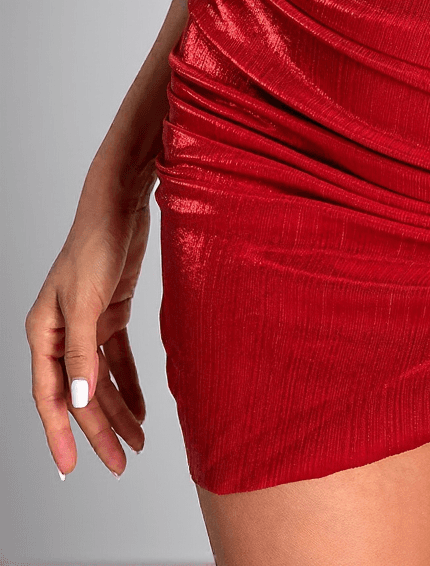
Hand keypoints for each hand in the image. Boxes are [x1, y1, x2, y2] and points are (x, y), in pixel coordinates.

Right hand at [25, 197, 150, 477]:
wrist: (120, 204)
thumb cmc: (96, 244)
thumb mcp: (87, 300)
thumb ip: (82, 353)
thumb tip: (80, 401)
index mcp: (44, 332)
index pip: (51, 396)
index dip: (60, 434)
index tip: (72, 468)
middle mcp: (61, 331)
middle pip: (79, 393)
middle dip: (99, 430)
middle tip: (121, 462)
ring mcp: (86, 322)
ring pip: (99, 380)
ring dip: (118, 410)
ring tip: (137, 441)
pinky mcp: (110, 311)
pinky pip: (117, 359)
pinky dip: (129, 383)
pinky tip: (142, 407)